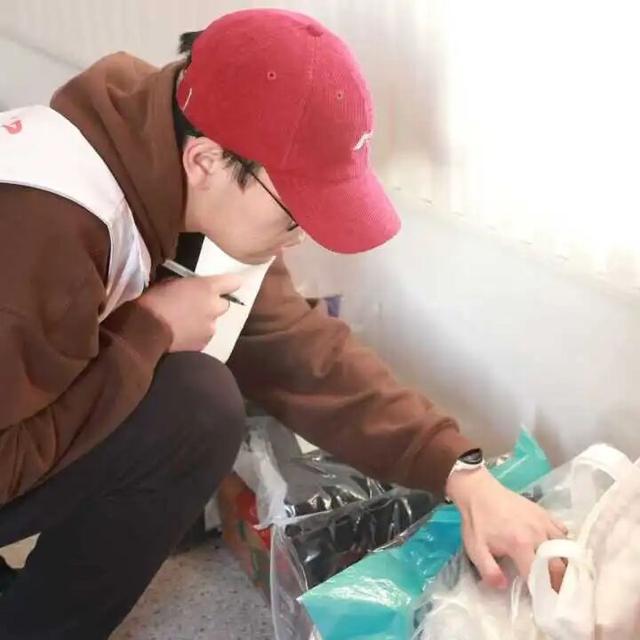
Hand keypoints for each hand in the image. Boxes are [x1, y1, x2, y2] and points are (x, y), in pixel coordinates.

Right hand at [139, 274, 241, 351]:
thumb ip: (190, 285)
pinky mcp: (204, 344)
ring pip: (213, 322)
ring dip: (204, 321)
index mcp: (207, 288)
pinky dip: (196, 335)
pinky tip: (182, 335)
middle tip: (196, 306)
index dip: (229, 284)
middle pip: (223, 305)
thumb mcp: (171, 282)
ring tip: (185, 324)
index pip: (233, 282)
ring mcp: (211, 328)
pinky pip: (204, 336)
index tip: (223, 286)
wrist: (145, 330)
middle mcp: (214, 307)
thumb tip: (194, 288)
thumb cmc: (154, 300)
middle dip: (213, 305)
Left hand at [446, 467, 566, 589]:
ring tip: (558, 573)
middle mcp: (537, 534)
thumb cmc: (477, 521)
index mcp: (520, 544)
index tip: (542, 600)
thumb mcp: (475, 548)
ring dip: (564, 562)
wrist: (478, 491)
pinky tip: (556, 548)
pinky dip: (563, 542)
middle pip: (558, 564)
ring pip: (564, 548)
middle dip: (559, 581)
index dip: (540, 590)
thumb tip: (504, 587)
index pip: (538, 575)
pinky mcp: (544, 512)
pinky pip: (562, 531)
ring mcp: (543, 521)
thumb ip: (489, 571)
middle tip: (556, 592)